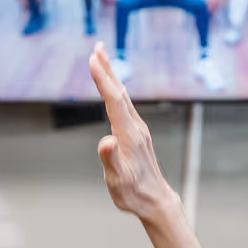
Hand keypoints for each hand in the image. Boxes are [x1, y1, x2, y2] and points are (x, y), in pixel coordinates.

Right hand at [89, 43, 222, 247]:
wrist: (155, 201)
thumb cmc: (134, 193)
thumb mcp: (118, 180)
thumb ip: (111, 160)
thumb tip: (106, 141)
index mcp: (129, 134)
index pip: (114, 101)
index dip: (103, 79)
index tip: (92, 59)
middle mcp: (136, 127)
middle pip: (119, 92)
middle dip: (107, 69)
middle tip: (97, 46)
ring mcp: (137, 129)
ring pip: (123, 96)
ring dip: (111, 76)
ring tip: (101, 60)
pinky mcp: (137, 134)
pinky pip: (124, 105)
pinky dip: (115, 91)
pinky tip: (112, 89)